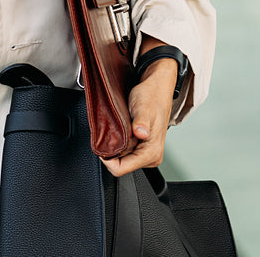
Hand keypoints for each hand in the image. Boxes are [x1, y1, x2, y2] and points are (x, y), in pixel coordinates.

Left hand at [100, 53, 176, 177]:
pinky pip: (125, 152)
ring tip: (120, 129)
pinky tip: (122, 131)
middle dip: (113, 151)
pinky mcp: (142, 148)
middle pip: (121, 165)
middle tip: (113, 131)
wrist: (157, 89)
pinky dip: (120, 143)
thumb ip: (141, 122)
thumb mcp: (143, 107)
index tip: (102, 144)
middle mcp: (151, 157)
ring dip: (116, 146)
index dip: (107, 159)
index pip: (122, 169)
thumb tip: (140, 133)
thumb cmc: (152, 96)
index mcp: (152, 152)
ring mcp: (147, 154)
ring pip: (122, 159)